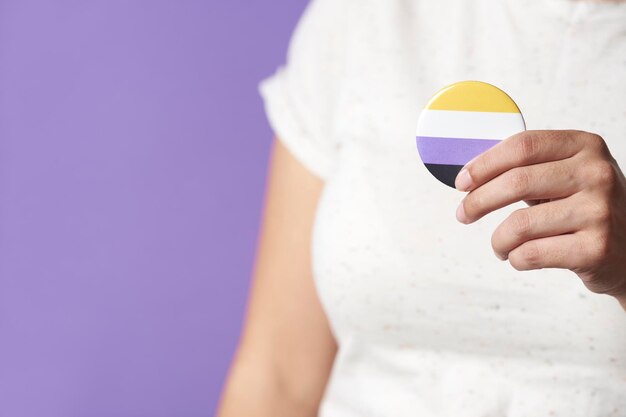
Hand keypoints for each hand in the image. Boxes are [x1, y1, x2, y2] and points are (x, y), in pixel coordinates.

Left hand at [454, 130, 625, 306]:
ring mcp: (599, 211)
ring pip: (519, 225)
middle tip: (463, 214)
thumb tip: (468, 175)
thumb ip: (527, 169)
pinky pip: (531, 254)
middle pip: (516, 182)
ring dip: (498, 240)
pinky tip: (520, 257)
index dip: (484, 164)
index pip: (523, 145)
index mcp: (585, 146)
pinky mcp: (597, 249)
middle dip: (478, 201)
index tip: (462, 182)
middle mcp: (597, 174)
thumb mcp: (566, 175)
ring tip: (500, 245)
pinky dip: (515, 258)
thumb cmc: (584, 209)